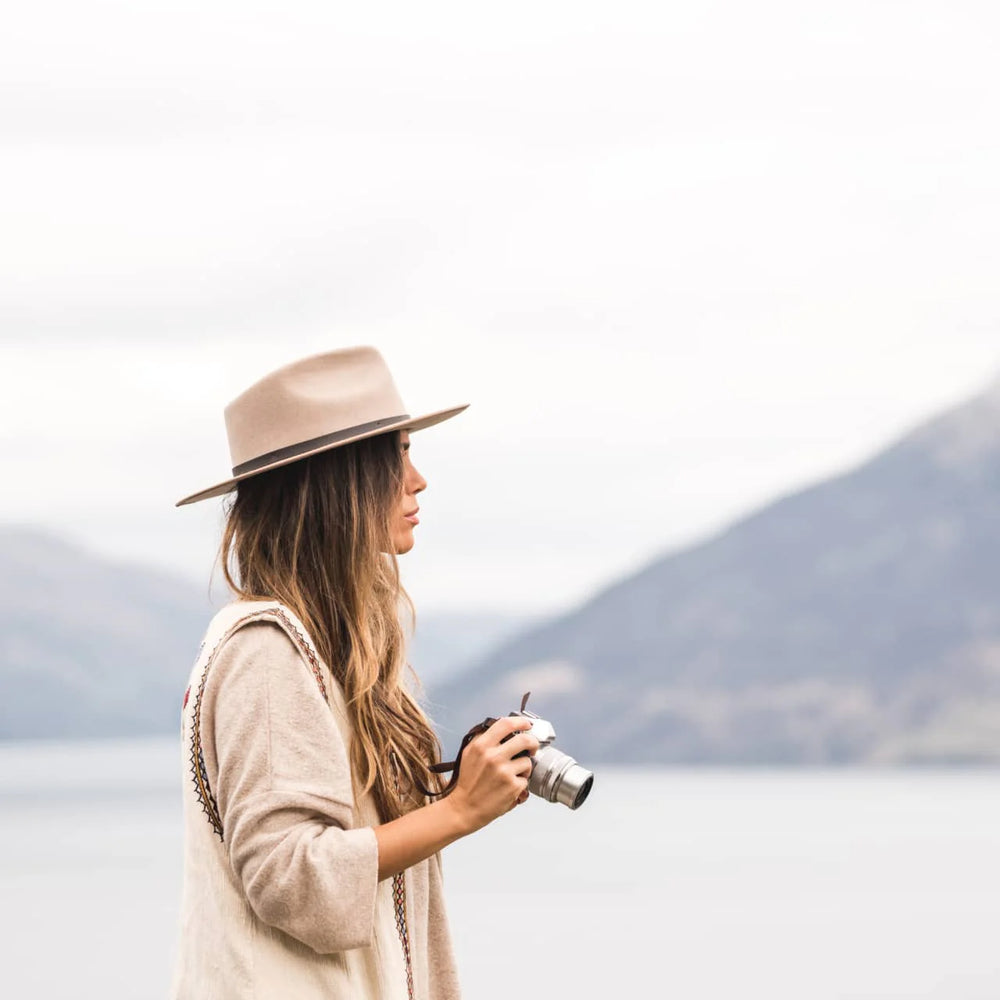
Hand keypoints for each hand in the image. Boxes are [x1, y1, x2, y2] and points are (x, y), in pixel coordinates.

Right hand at [445, 716, 539, 832]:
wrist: (465, 808)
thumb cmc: (468, 782)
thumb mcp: (469, 754)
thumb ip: (483, 739)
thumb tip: (502, 728)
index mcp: (481, 746)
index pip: (506, 724)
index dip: (521, 722)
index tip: (526, 724)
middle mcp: (493, 756)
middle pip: (524, 740)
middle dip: (533, 743)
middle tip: (532, 748)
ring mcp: (504, 772)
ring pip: (527, 761)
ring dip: (524, 768)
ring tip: (513, 774)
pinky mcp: (513, 786)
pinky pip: (525, 779)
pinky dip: (520, 783)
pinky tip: (510, 787)